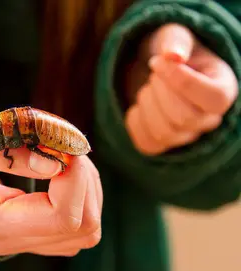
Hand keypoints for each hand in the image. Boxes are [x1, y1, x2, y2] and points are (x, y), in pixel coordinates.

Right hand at [0, 101, 102, 256]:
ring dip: (85, 183)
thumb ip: (2, 147)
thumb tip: (56, 163)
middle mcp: (6, 240)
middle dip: (82, 176)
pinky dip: (81, 191)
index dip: (75, 173)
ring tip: (53, 152)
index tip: (55, 139)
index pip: (63, 216)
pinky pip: (78, 223)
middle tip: (55, 142)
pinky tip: (57, 166)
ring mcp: (19, 239)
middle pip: (83, 225)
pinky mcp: (30, 230)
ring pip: (87, 227)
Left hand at [124, 23, 237, 154]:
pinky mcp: (163, 145)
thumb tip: (173, 55)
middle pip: (184, 118)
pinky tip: (141, 105)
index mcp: (223, 89)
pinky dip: (135, 121)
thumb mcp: (175, 35)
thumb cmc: (172, 52)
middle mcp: (209, 119)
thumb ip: (175, 41)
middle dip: (159, 90)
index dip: (179, 79)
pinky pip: (147, 144)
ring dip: (146, 104)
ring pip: (164, 134)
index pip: (213, 97)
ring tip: (149, 87)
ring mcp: (187, 136)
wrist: (156, 70)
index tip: (158, 61)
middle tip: (154, 74)